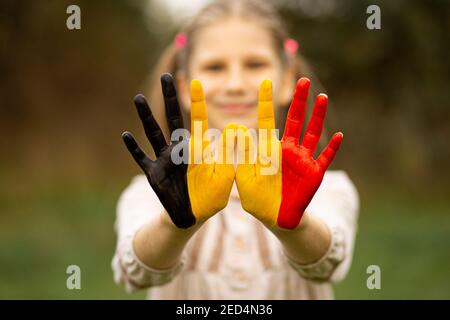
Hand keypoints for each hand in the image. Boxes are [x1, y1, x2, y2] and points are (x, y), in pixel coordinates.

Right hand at [122, 74, 234, 228]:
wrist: (193, 216)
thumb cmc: (211, 197)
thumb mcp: (224, 177)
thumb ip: (228, 155)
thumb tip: (235, 130)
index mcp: (198, 149)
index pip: (198, 121)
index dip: (197, 102)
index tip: (196, 82)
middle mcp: (180, 149)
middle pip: (174, 119)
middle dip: (170, 98)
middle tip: (166, 76)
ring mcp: (165, 160)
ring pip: (153, 133)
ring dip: (146, 117)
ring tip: (137, 98)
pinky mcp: (154, 174)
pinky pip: (142, 158)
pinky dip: (134, 148)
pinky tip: (125, 135)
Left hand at [236, 78, 342, 229]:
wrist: (274, 218)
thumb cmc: (257, 198)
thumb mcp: (245, 177)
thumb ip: (242, 156)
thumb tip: (235, 130)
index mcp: (269, 150)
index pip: (267, 121)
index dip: (267, 102)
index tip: (266, 83)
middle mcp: (288, 150)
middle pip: (295, 120)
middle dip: (299, 100)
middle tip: (302, 80)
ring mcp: (303, 160)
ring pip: (312, 133)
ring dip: (318, 116)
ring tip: (322, 97)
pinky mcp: (314, 173)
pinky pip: (325, 158)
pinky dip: (332, 148)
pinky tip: (338, 135)